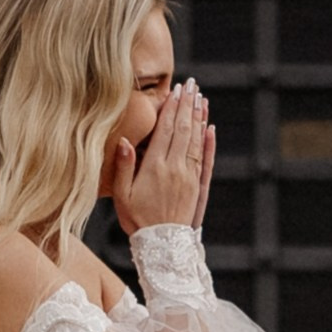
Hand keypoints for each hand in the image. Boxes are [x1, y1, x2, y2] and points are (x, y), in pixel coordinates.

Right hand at [112, 81, 213, 234]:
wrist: (163, 247)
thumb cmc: (137, 221)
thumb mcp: (121, 195)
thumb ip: (123, 166)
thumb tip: (124, 140)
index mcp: (154, 167)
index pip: (166, 130)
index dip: (172, 108)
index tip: (176, 90)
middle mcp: (175, 168)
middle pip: (183, 129)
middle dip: (187, 105)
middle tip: (192, 84)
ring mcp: (189, 177)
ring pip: (196, 141)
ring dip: (199, 117)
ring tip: (201, 98)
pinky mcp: (198, 187)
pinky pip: (205, 160)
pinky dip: (208, 142)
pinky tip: (210, 128)